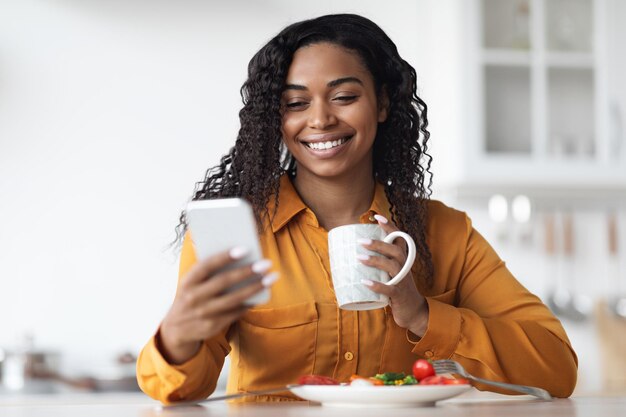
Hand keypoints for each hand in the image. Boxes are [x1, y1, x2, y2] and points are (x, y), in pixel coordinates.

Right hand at [158, 247, 277, 363]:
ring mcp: (203, 313)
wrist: (177, 329)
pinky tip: (262, 294)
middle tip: (266, 263)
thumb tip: (239, 255)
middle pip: (224, 282)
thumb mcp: (191, 283)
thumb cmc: (191, 295)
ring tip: (271, 277)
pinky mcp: (213, 325)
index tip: (245, 248)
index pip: (206, 265)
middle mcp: (194, 297)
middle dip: (247, 271)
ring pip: (234, 299)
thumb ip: (208, 271)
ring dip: (255, 288)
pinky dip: (250, 302)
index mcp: (187, 281)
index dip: (225, 256)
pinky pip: (236, 312)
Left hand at [358, 215, 428, 336]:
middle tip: (361, 241)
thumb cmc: (398, 288)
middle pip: (395, 251)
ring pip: (392, 267)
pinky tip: (365, 282)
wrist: (414, 311)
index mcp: (403, 260)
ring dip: (376, 261)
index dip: (390, 226)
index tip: (377, 216)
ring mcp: (403, 281)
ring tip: (359, 258)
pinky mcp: (399, 296)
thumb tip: (358, 250)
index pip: (399, 239)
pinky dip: (377, 285)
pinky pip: (389, 289)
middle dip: (379, 244)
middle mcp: (405, 267)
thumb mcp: (392, 271)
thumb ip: (381, 261)